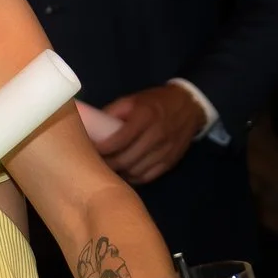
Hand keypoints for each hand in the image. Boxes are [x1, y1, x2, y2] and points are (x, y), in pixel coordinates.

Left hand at [92, 85, 206, 183]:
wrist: (189, 107)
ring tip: (108, 167)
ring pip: (135, 171)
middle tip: (94, 163)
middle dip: (107, 163)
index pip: (119, 139)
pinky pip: (147, 177)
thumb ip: (112, 113)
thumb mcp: (132, 100)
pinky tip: (124, 171)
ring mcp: (165, 151)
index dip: (101, 148)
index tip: (88, 150)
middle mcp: (156, 135)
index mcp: (145, 116)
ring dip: (119, 172)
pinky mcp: (170, 162)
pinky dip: (133, 178)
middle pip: (126, 159)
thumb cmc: (155, 102)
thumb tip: (91, 127)